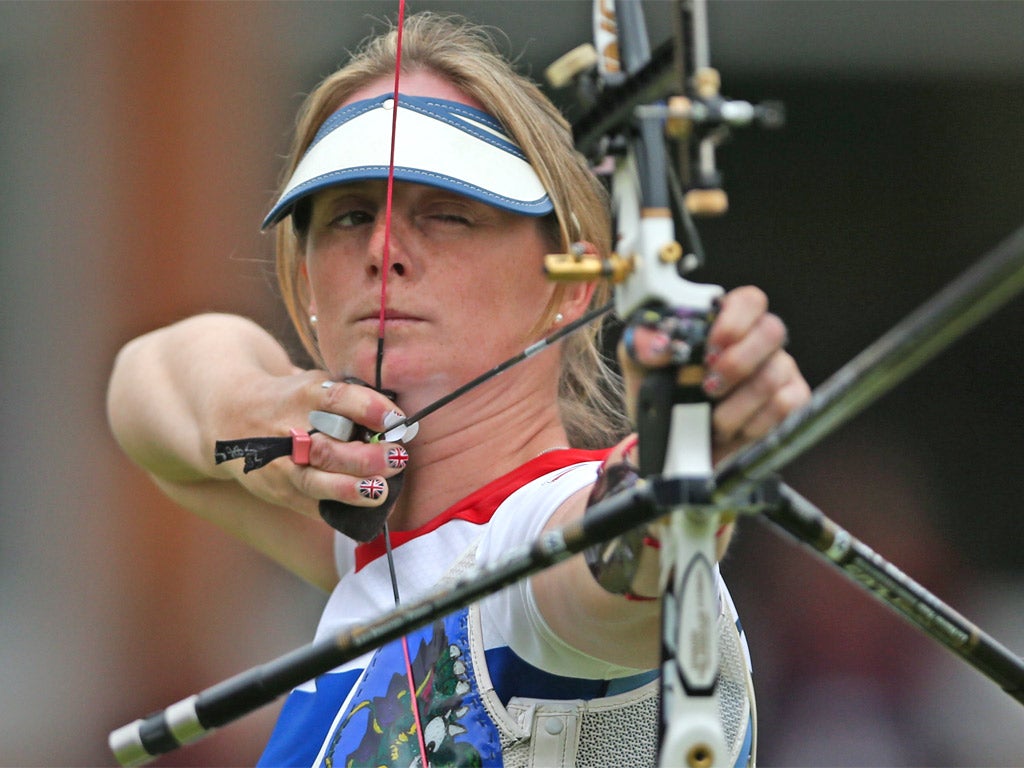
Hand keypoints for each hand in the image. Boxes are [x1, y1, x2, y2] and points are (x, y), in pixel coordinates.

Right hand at [210, 372, 409, 516]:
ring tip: (382, 489)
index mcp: (303, 395)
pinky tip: (369, 508)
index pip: (337, 399)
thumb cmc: (292, 400)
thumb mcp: (314, 384)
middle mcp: (290, 431)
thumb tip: (398, 417)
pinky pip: (316, 506)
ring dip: (353, 488)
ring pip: (317, 483)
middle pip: (328, 448)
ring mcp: (283, 466)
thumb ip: (351, 398)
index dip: (369, 409)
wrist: (231, 419)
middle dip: (368, 457)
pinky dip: (344, 509)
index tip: (396, 419)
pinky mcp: (282, 492)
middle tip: (398, 457)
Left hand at [618, 285, 809, 461]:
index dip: (736, 319)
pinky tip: (733, 430)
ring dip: (736, 405)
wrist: (670, 444)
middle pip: (771, 331)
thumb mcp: (641, 365)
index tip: (712, 345)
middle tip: (709, 386)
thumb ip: (643, 344)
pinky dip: (753, 423)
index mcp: (726, 322)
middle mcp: (759, 342)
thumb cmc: (662, 395)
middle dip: (737, 363)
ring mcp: (780, 370)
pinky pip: (784, 405)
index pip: (749, 301)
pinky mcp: (791, 401)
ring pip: (773, 375)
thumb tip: (658, 346)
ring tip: (713, 419)